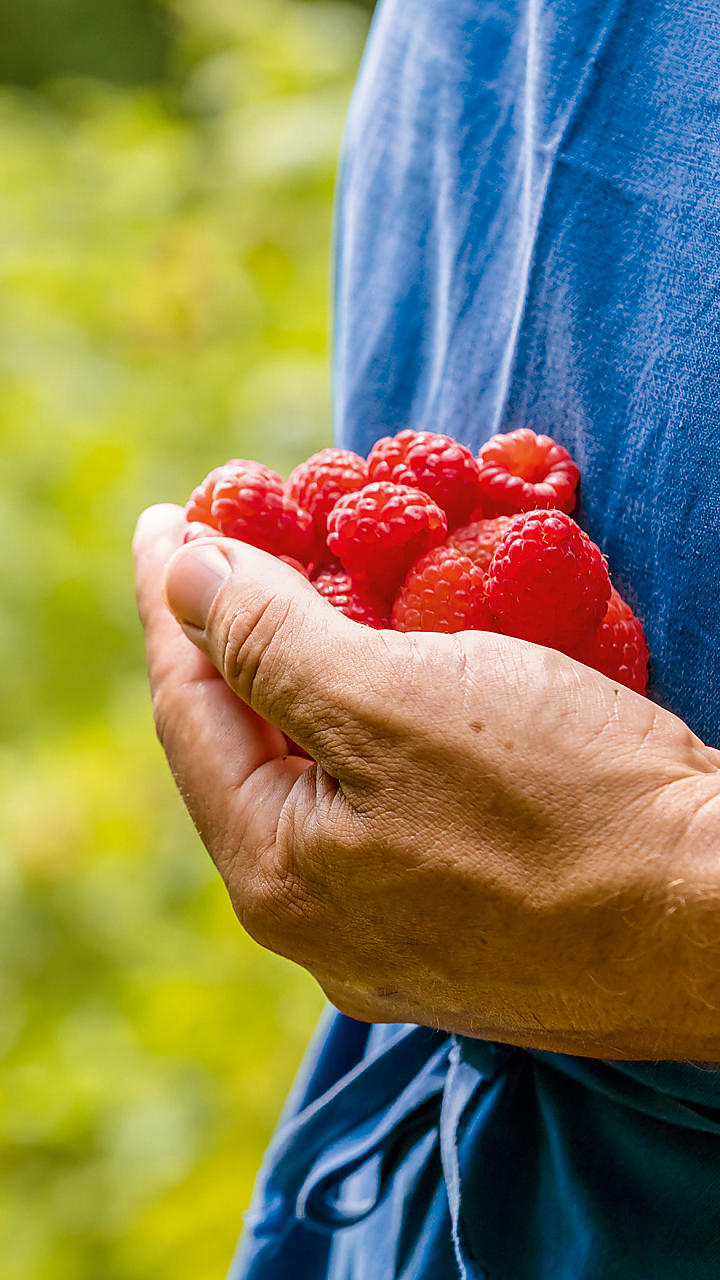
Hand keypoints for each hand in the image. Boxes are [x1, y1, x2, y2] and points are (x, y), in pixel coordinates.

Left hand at [134, 505, 719, 1058]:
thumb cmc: (565, 806)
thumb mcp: (396, 703)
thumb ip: (271, 644)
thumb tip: (182, 581)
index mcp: (278, 875)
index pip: (189, 710)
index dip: (173, 601)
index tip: (165, 517)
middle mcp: (322, 918)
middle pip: (253, 747)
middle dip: (243, 636)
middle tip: (239, 542)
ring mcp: (399, 928)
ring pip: (329, 772)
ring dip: (320, 672)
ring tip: (317, 588)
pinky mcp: (470, 915)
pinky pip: (395, 798)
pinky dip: (389, 720)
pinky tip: (404, 672)